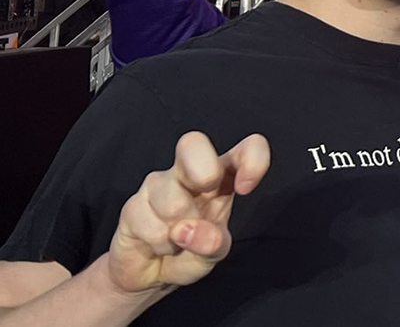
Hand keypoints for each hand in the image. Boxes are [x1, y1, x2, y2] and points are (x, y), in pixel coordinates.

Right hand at [106, 132, 269, 294]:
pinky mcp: (132, 204)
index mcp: (221, 176)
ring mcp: (157, 185)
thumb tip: (191, 231)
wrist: (152, 272)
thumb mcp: (214, 251)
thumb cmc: (191, 250)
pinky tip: (159, 244)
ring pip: (172, 200)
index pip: (246, 148)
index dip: (252, 159)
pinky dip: (160, 244)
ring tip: (177, 240)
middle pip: (192, 143)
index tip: (245, 188)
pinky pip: (149, 224)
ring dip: (179, 233)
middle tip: (204, 201)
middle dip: (203, 171)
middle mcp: (188, 172)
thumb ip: (212, 243)